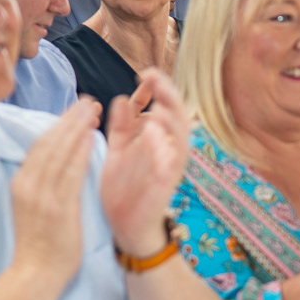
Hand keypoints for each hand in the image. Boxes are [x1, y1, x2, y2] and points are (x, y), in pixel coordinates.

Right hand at [12, 99, 98, 286]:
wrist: (35, 275)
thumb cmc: (39, 244)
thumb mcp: (33, 207)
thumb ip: (42, 184)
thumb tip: (56, 162)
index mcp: (22, 183)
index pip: (41, 145)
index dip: (59, 125)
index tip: (75, 110)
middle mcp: (28, 185)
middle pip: (50, 142)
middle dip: (69, 119)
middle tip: (88, 101)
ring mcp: (42, 196)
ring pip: (59, 153)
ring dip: (77, 128)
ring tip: (93, 110)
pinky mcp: (57, 208)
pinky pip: (70, 174)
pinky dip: (80, 153)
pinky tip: (91, 138)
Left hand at [102, 72, 191, 254]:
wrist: (125, 226)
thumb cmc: (124, 189)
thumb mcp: (119, 151)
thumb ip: (121, 126)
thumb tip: (121, 98)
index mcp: (156, 140)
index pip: (163, 107)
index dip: (156, 89)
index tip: (143, 73)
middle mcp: (168, 150)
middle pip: (177, 116)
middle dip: (168, 95)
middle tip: (154, 77)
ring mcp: (169, 167)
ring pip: (180, 138)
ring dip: (170, 120)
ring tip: (156, 104)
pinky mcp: (165, 185)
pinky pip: (170, 164)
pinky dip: (164, 148)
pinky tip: (153, 135)